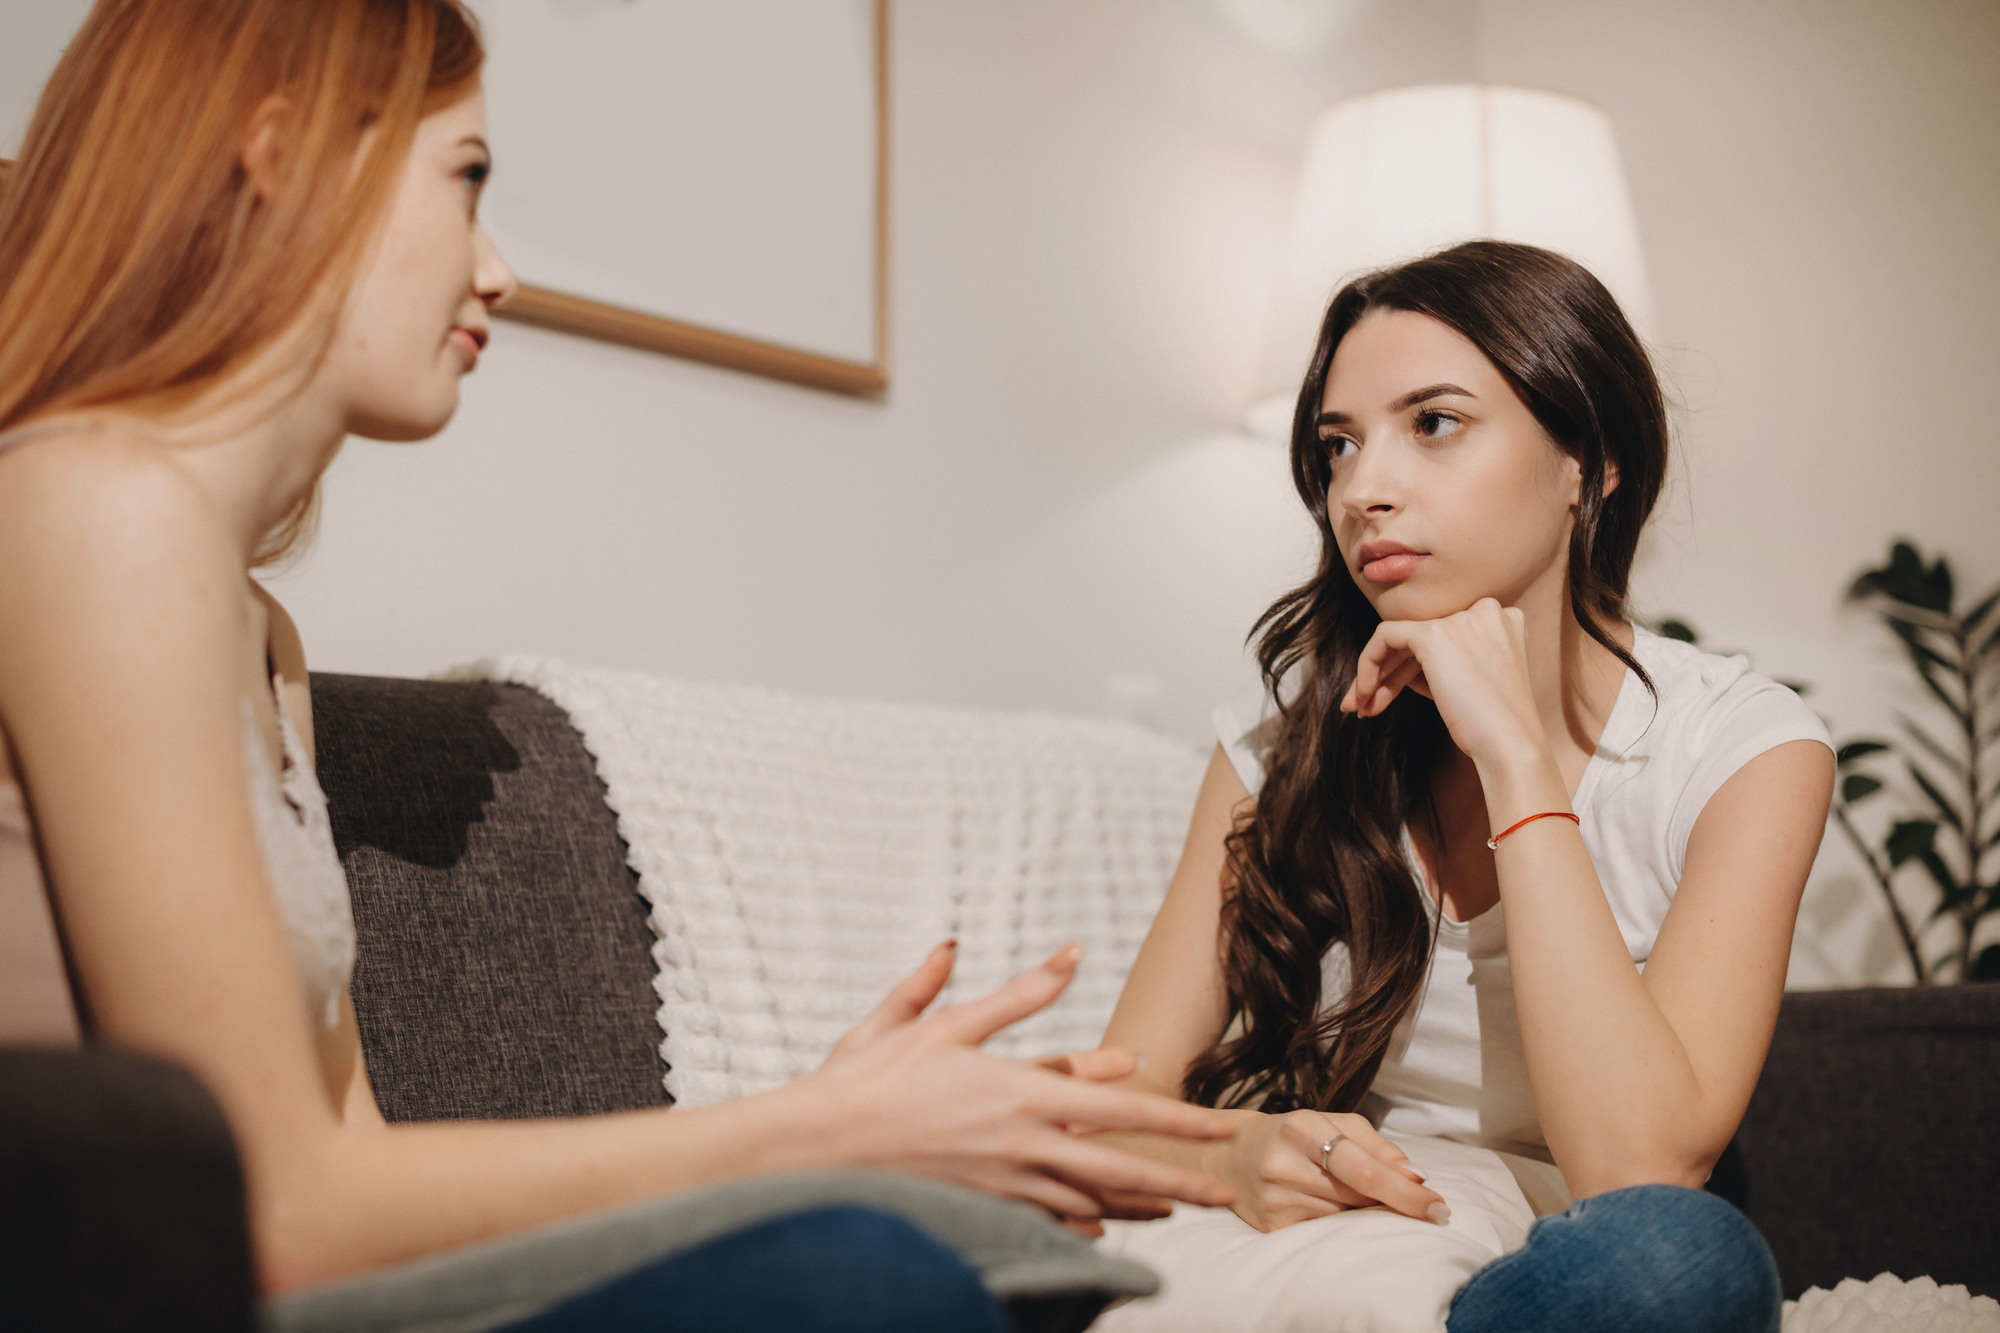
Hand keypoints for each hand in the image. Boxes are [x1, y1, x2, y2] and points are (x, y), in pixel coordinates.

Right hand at [809, 941, 1236, 1226]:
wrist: (811, 1148)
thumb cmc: (871, 1079)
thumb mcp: (944, 1024)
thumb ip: (1014, 994)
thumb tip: (1067, 953)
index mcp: (1019, 1093)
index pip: (1120, 1110)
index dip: (1175, 1120)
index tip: (1218, 1125)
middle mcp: (1021, 1146)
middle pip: (1120, 1169)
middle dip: (1179, 1181)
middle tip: (1227, 1194)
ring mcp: (1002, 1187)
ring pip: (1089, 1202)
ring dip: (1137, 1205)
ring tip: (1178, 1208)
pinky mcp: (979, 1211)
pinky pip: (1047, 1223)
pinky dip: (1081, 1222)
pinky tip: (1102, 1224)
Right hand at [1216, 1107, 1447, 1232]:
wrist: (1229, 1156)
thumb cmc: (1294, 1136)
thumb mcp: (1331, 1122)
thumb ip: (1376, 1145)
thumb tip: (1416, 1177)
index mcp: (1300, 1128)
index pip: (1362, 1167)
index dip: (1403, 1191)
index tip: (1439, 1207)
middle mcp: (1282, 1165)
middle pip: (1358, 1196)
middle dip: (1394, 1203)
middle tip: (1427, 1209)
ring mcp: (1274, 1201)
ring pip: (1345, 1219)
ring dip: (1366, 1213)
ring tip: (1356, 1197)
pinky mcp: (1272, 1229)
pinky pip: (1326, 1235)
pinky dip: (1343, 1226)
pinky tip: (1337, 1211)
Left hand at [1340, 597, 1545, 769]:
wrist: (1509, 743)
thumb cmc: (1492, 725)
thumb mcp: (1472, 681)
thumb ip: (1443, 662)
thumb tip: (1392, 667)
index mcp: (1503, 618)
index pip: (1445, 636)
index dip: (1414, 666)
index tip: (1395, 694)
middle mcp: (1484, 610)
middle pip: (1421, 639)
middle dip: (1389, 672)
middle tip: (1366, 703)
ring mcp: (1460, 619)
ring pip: (1401, 639)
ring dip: (1376, 675)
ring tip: (1359, 708)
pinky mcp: (1433, 634)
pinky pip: (1385, 637)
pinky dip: (1369, 664)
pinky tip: (1365, 694)